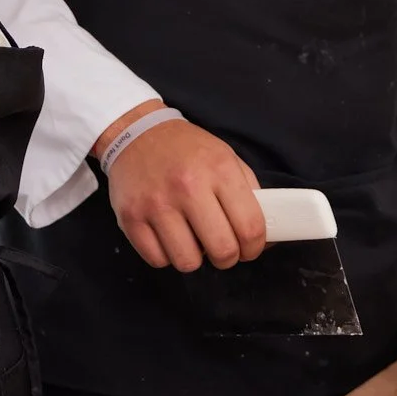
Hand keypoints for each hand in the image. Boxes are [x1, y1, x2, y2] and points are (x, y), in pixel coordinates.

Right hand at [96, 104, 265, 271]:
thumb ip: (249, 194)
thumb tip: (266, 236)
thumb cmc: (186, 150)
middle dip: (227, 258)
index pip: (250, 227)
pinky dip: (166, 255)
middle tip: (222, 248)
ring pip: (188, 262)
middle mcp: (188, 186)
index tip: (249, 249)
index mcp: (219, 170)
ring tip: (191, 239)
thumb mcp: (225, 157)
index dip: (255, 248)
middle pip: (222, 250)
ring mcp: (156, 204)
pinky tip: (168, 236)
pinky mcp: (130, 218)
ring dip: (194, 258)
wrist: (136, 133)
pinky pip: (157, 260)